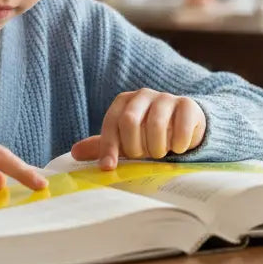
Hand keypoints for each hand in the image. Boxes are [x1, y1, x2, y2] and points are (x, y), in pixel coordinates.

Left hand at [70, 88, 206, 169]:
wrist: (184, 124)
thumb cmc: (148, 134)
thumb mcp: (125, 140)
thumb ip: (103, 145)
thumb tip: (74, 152)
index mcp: (124, 101)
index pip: (111, 123)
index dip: (109, 147)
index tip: (109, 168)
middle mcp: (143, 95)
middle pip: (130, 121)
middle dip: (135, 147)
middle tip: (143, 156)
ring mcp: (166, 97)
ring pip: (156, 126)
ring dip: (157, 148)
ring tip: (160, 153)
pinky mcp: (188, 104)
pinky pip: (180, 127)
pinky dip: (178, 144)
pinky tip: (178, 147)